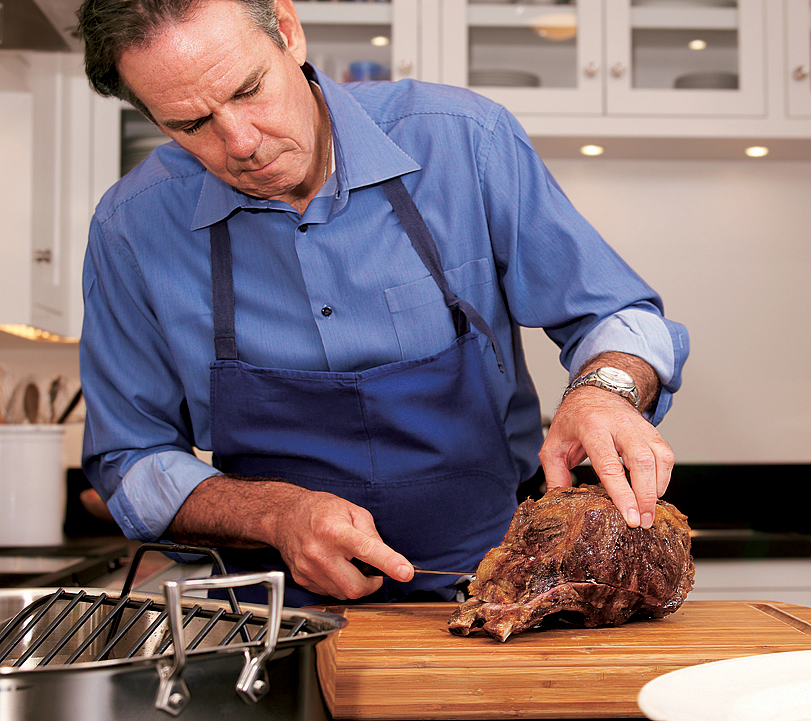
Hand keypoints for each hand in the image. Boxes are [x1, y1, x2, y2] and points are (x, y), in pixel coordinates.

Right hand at [270, 488, 414, 598]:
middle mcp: (319, 552)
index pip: (367, 550)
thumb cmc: (320, 511)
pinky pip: (329, 593)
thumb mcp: (353, 511)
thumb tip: (388, 558)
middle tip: (372, 571)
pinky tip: (335, 568)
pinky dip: (339, 584)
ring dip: (354, 584)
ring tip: (349, 564)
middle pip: (355, 586)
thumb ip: (372, 534)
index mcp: (335, 531)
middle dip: (371, 583)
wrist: (285, 516)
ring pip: (343, 594)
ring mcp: (308, 569)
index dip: (389, 563)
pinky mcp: (302, 579)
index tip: (405, 572)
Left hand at [539, 387, 673, 528]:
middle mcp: (619, 425)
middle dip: (646, 496)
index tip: (629, 516)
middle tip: (643, 521)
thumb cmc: (574, 418)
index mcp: (592, 428)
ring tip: (648, 511)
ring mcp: (639, 426)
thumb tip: (558, 501)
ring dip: (658, 488)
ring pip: (659, 458)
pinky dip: (664, 477)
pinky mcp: (652, 431)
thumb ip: (555, 474)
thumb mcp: (553, 444)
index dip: (622, 493)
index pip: (610, 465)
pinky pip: (666, 455)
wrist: (595, 391)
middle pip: (641, 461)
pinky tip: (654, 492)